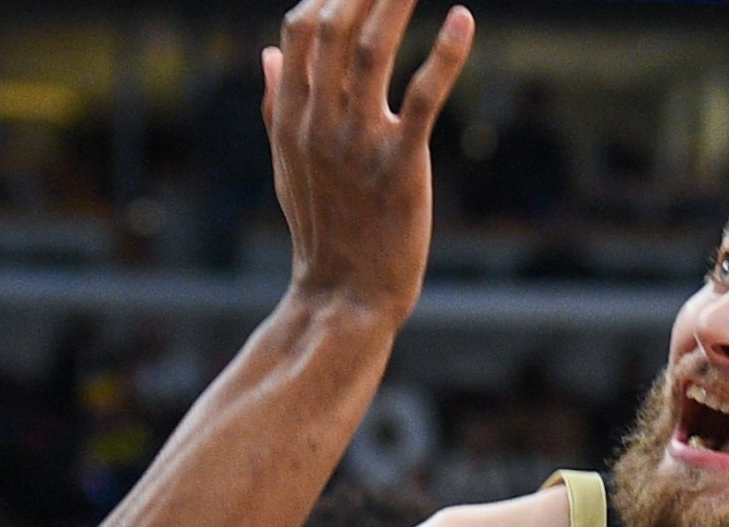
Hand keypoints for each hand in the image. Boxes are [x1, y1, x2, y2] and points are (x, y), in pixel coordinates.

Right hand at [263, 0, 474, 314]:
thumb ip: (278, 106)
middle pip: (335, 30)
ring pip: (372, 52)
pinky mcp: (400, 167)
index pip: (301, 33)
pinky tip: (462, 19)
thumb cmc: (322, 230)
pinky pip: (421, 101)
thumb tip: (266, 53)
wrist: (344, 296)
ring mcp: (357, 144)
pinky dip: (444, 56)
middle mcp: (320, 123)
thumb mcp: (288, 166)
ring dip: (394, 3)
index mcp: (293, 119)